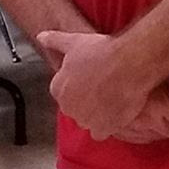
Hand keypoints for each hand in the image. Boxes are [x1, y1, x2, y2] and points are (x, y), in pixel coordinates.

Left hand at [37, 29, 168, 143]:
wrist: (128, 65)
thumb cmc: (102, 52)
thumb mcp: (74, 41)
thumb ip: (55, 40)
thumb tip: (41, 36)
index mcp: (58, 88)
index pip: (63, 92)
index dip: (78, 86)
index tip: (90, 79)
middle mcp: (68, 106)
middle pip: (75, 108)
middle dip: (86, 101)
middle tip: (103, 88)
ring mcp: (85, 119)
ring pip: (87, 120)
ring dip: (97, 114)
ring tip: (111, 99)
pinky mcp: (102, 128)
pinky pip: (100, 132)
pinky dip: (107, 126)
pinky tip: (116, 113)